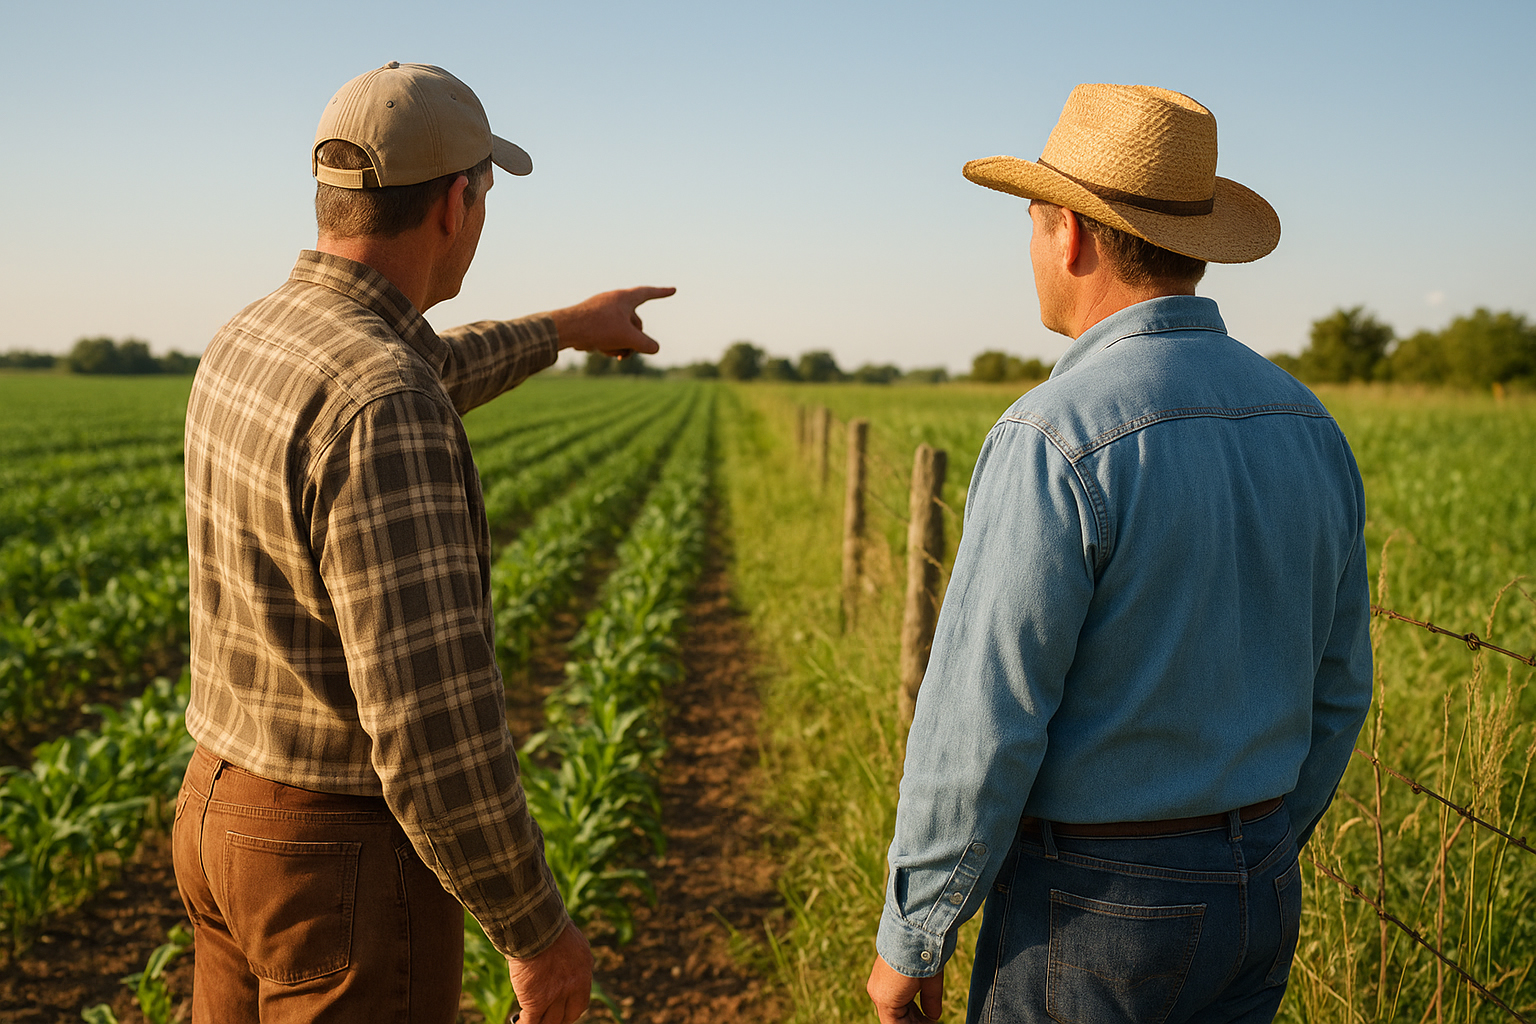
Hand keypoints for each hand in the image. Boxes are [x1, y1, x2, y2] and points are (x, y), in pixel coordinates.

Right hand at [507, 919, 592, 1023]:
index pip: (580, 1002)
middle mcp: (573, 986)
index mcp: (583, 970)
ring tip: (531, 1021)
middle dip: (559, 1020)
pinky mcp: (536, 1001)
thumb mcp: (569, 940)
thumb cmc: (548, 925)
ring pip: (550, 1021)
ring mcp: (555, 995)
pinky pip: (531, 1022)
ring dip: (541, 1023)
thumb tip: (564, 962)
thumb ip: (570, 957)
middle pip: (568, 1015)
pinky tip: (517, 1022)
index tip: (562, 1012)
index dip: (570, 1011)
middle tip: (548, 1019)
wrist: (536, 927)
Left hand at [547, 286, 675, 356]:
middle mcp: (614, 301)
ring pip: (622, 330)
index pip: (648, 293)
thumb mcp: (628, 338)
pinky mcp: (592, 320)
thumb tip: (655, 348)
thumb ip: (646, 344)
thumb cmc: (597, 328)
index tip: (673, 290)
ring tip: (610, 352)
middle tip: (626, 354)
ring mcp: (602, 310)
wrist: (565, 329)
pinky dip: (608, 342)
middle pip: (635, 322)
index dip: (662, 293)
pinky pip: (608, 332)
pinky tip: (598, 349)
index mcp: (624, 298)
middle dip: (634, 340)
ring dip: (620, 344)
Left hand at [867, 954, 942, 1023]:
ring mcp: (880, 995)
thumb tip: (934, 1016)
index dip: (916, 1017)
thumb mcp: (928, 980)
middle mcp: (879, 989)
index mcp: (886, 981)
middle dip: (917, 1022)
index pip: (900, 1006)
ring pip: (896, 1021)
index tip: (930, 1020)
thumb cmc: (924, 950)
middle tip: (932, 1023)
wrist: (916, 934)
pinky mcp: (885, 1000)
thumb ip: (928, 999)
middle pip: (898, 1016)